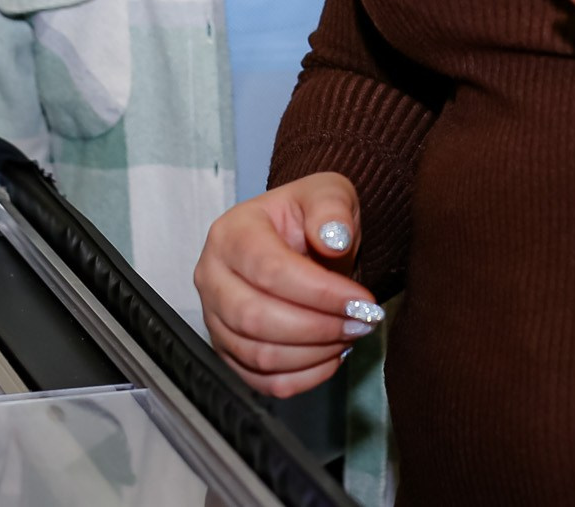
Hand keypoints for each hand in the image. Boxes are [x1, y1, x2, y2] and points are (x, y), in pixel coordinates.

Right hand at [194, 173, 374, 397]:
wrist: (301, 239)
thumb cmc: (310, 216)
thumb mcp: (328, 193)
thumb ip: (331, 207)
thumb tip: (333, 239)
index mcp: (231, 233)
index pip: (269, 270)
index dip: (319, 292)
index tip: (362, 300)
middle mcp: (212, 277)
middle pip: (255, 318)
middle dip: (318, 328)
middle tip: (362, 322)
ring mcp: (215, 318)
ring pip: (259, 355)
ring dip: (314, 353)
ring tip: (351, 334)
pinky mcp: (228, 351)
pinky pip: (262, 381)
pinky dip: (303, 377)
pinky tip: (332, 355)